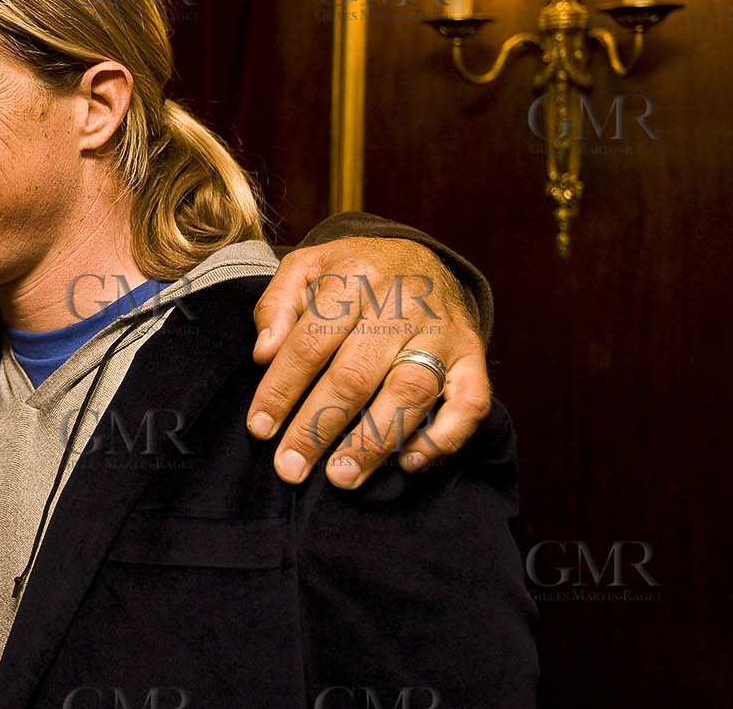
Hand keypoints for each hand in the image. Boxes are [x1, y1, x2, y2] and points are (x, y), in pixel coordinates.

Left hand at [246, 237, 490, 487]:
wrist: (423, 257)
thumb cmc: (353, 273)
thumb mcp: (307, 267)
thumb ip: (277, 304)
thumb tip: (263, 353)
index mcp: (355, 276)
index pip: (310, 341)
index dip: (281, 388)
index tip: (260, 428)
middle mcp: (403, 303)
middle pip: (355, 374)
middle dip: (318, 427)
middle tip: (291, 467)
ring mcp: (443, 331)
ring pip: (409, 392)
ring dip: (374, 441)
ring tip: (342, 476)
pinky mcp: (473, 355)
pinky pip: (470, 402)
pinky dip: (442, 437)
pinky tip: (408, 462)